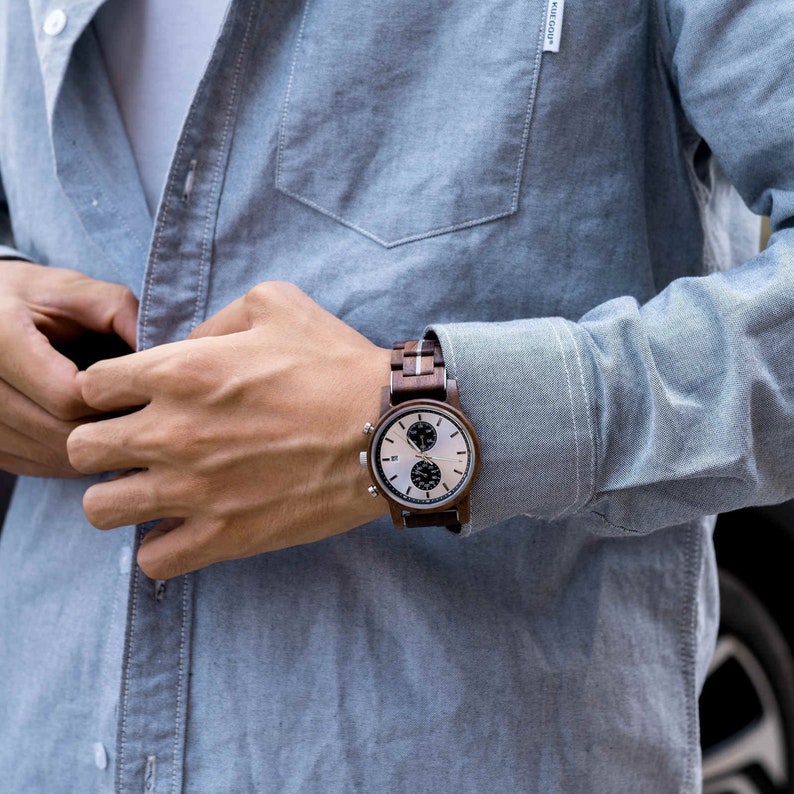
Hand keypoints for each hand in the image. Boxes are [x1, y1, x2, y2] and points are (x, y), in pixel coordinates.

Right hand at [0, 260, 137, 476]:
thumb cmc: (37, 297)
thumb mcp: (78, 291)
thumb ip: (121, 313)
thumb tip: (166, 352)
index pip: (68, 395)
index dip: (113, 397)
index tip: (141, 387)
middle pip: (60, 432)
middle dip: (112, 427)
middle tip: (148, 414)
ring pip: (51, 455)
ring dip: (98, 448)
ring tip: (127, 424)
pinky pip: (37, 465)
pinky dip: (74, 459)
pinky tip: (97, 437)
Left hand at [67, 282, 390, 578]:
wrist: (389, 430)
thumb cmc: (336, 364)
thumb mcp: (276, 304)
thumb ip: (213, 320)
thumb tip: (185, 348)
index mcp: (179, 371)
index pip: (90, 386)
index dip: (108, 392)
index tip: (134, 400)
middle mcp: (173, 432)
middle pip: (81, 450)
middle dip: (103, 444)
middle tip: (141, 446)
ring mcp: (194, 491)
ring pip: (101, 510)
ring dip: (121, 498)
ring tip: (156, 490)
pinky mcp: (225, 536)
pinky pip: (154, 561)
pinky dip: (162, 547)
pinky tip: (188, 527)